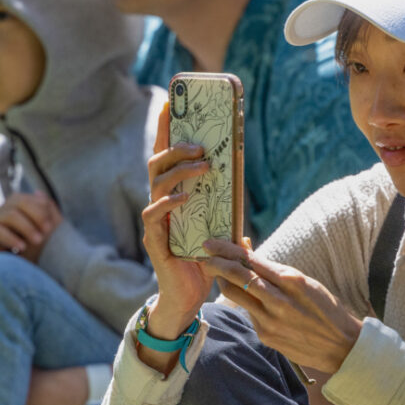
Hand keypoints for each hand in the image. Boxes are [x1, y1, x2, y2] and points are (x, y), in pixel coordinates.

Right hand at [0, 192, 61, 261]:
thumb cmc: (18, 243)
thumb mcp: (35, 231)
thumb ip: (46, 215)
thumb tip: (42, 196)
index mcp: (18, 204)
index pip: (33, 199)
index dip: (44, 209)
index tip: (53, 226)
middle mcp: (5, 208)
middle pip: (20, 201)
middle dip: (37, 214)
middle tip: (48, 230)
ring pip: (11, 215)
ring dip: (27, 227)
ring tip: (38, 241)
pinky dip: (11, 238)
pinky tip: (21, 247)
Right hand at [138, 104, 216, 365]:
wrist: (186, 301)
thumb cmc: (201, 266)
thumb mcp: (221, 240)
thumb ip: (230, 231)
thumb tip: (250, 233)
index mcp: (172, 198)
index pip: (165, 157)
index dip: (164, 130)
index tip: (169, 102)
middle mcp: (159, 205)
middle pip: (156, 164)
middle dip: (175, 147)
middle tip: (201, 144)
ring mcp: (155, 222)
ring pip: (156, 185)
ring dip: (178, 170)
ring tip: (202, 164)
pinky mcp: (155, 241)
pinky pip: (155, 215)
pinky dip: (169, 204)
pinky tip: (184, 198)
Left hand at [202, 239, 361, 376]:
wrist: (342, 346)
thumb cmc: (326, 309)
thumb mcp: (306, 283)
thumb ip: (275, 270)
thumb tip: (247, 250)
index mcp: (292, 280)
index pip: (251, 260)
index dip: (227, 250)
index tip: (212, 243)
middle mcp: (279, 299)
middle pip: (237, 276)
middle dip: (216, 263)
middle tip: (204, 254)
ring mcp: (270, 320)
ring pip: (235, 295)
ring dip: (223, 281)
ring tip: (217, 271)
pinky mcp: (266, 335)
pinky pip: (247, 313)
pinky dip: (242, 302)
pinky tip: (241, 296)